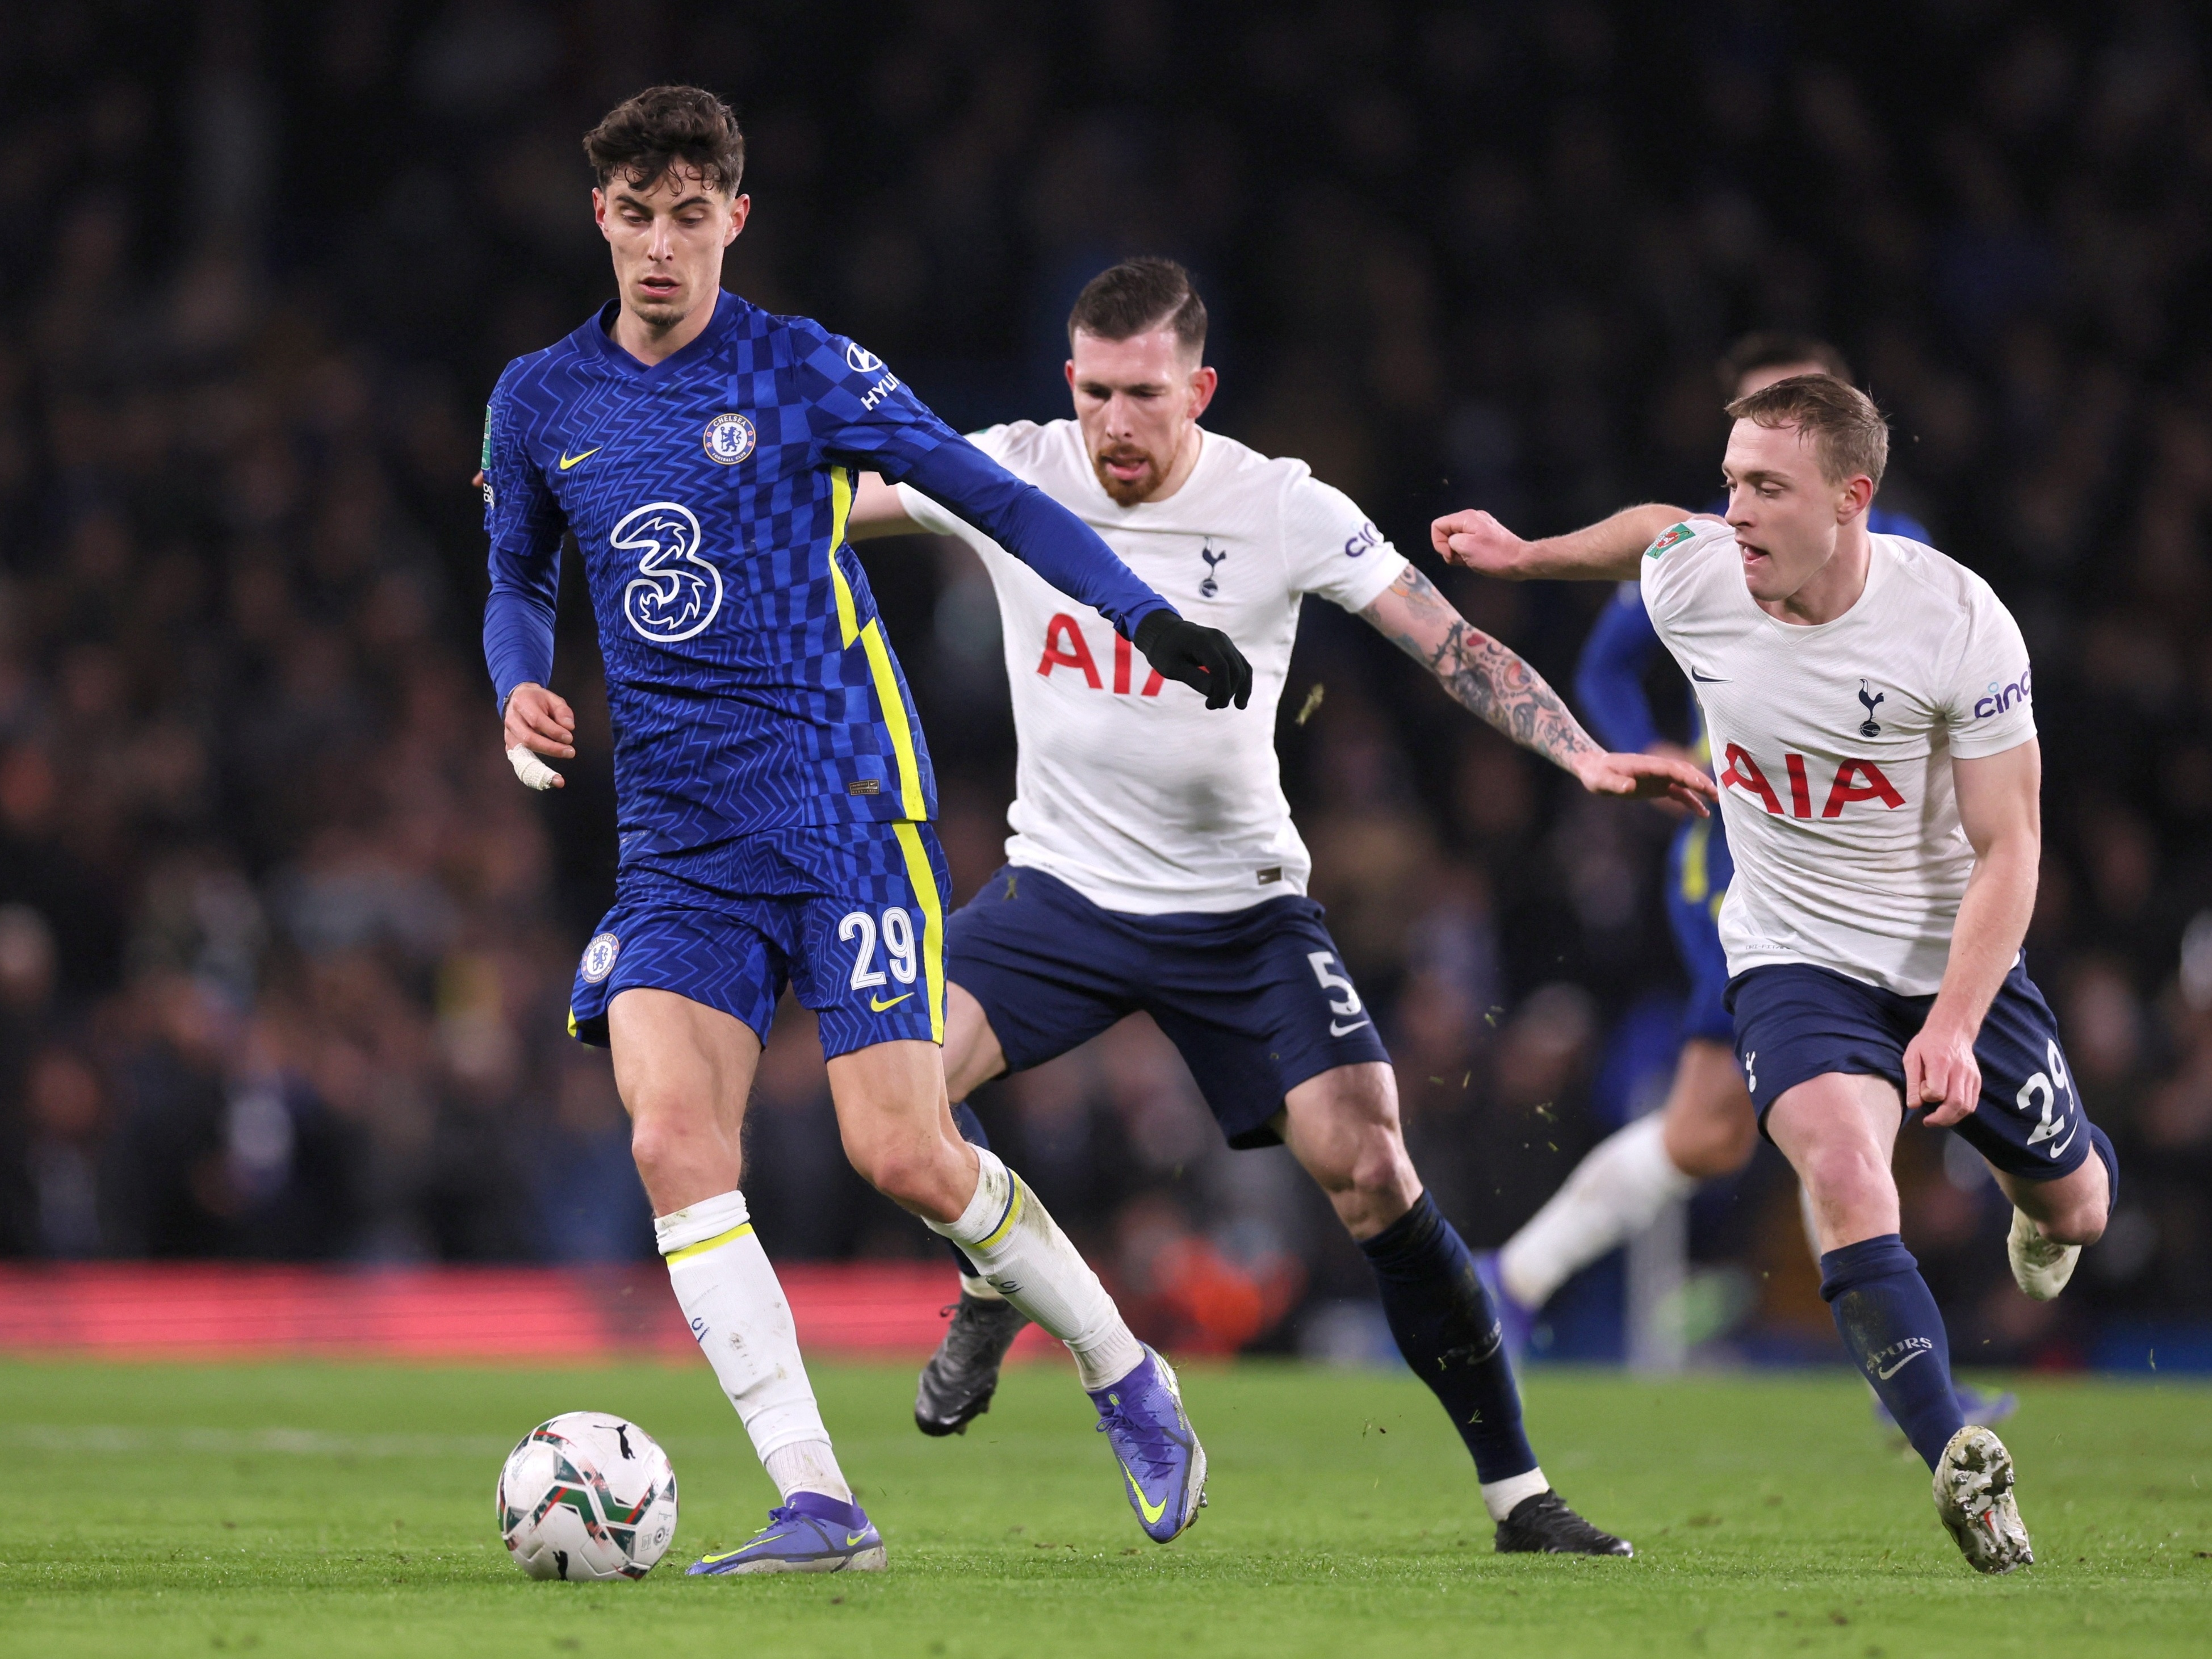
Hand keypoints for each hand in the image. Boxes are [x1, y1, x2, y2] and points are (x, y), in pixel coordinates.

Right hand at [502, 682, 574, 790]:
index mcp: (521, 703)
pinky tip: (545, 780)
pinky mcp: (510, 746)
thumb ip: (563, 712)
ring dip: (540, 768)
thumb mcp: (553, 699)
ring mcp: (508, 735)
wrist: (518, 699)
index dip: (553, 731)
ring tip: (557, 779)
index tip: (569, 738)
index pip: (537, 721)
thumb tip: (569, 727)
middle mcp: (511, 720)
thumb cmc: (538, 700)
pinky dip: (532, 772)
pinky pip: (519, 762)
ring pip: (522, 754)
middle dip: (551, 749)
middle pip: (528, 739)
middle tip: (570, 753)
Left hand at [1132, 610, 1253, 710]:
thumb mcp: (1172, 667)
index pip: (1221, 668)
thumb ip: (1193, 678)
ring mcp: (1226, 642)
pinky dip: (1241, 683)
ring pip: (1243, 669)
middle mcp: (1219, 639)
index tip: (1214, 705)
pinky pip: (1242, 666)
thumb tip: (1214, 693)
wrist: (1165, 632)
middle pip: (1235, 670)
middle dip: (1227, 692)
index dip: (1222, 689)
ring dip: (1237, 690)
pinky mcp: (1228, 648)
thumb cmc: (1165, 651)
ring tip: (1220, 704)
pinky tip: (1239, 702)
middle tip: (1210, 706)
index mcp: (1203, 641)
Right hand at [1431, 509, 1529, 575]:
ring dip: (1459, 553)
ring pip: (1457, 540)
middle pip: (1447, 532)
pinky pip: (1468, 543)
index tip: (1450, 554)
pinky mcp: (1486, 536)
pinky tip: (1476, 560)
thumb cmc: (1495, 555)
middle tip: (1461, 559)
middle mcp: (1473, 519)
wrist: (1520, 561)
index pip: (1438, 525)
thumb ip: (1450, 541)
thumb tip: (1451, 543)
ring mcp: (1480, 527)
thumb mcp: (1465, 547)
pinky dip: (1467, 553)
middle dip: (1449, 548)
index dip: (1439, 542)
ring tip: (1470, 561)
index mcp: (1466, 518)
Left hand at [1571, 750, 1716, 815]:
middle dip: (1701, 781)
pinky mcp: (1660, 786)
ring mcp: (1660, 777)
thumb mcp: (1601, 780)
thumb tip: (1629, 787)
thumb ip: (1615, 783)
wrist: (1595, 770)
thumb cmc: (1597, 774)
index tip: (1702, 785)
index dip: (1687, 776)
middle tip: (1718, 794)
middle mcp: (1657, 768)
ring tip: (1717, 801)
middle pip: (1684, 772)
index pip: (1672, 769)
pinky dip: (1692, 801)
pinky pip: (1680, 793)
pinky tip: (1703, 813)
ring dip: (1702, 789)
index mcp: (1647, 764)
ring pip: (1686, 781)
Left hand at [1904, 1017, 1981, 1126]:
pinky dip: (1962, 1112)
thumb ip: (1912, 1081)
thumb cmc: (1927, 1043)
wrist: (1952, 1030)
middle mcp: (1960, 1071)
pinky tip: (1950, 1112)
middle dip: (1941, 1118)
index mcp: (1941, 1063)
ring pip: (1967, 1106)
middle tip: (1928, 1122)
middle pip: (1956, 1103)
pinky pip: (1973, 1103)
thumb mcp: (1912, 1057)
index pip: (1937, 1092)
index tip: (1921, 1092)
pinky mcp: (1977, 1080)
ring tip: (1938, 1119)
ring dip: (1952, 1118)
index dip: (1927, 1096)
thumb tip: (1914, 1105)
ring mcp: (1971, 1076)